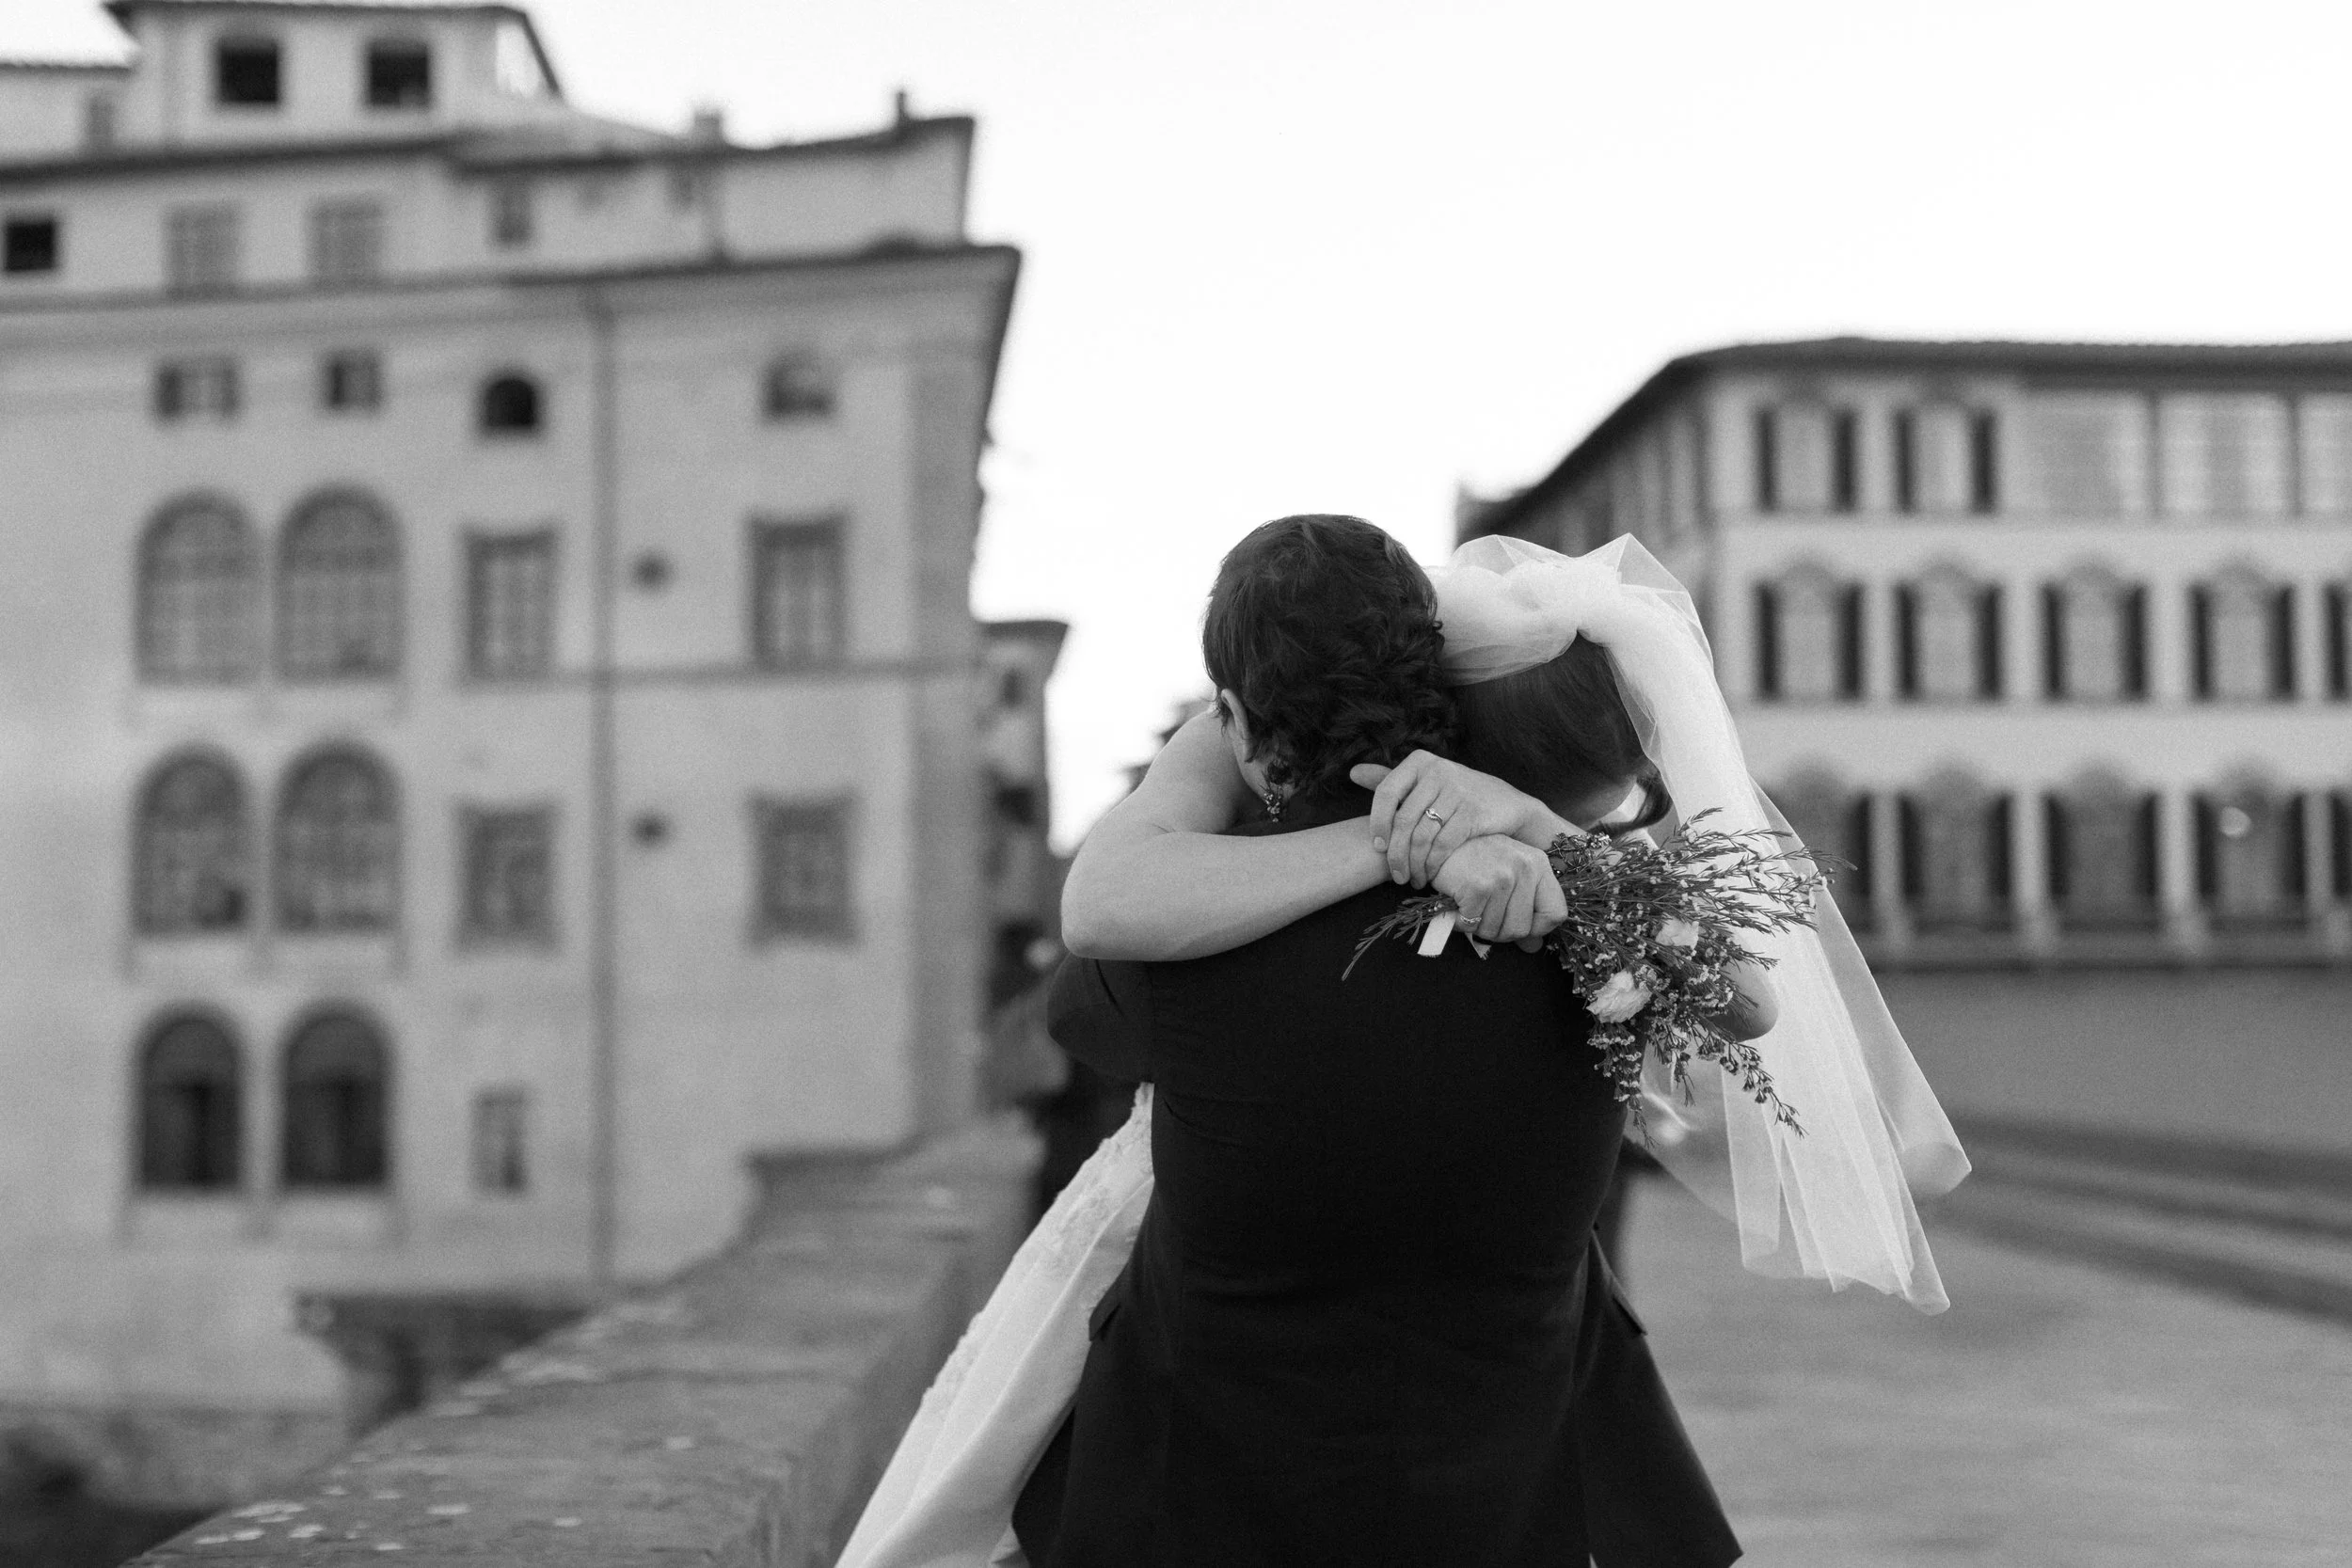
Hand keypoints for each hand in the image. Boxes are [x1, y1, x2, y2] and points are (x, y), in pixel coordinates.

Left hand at [1351, 751, 1542, 886]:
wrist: (1508, 806)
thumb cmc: (1458, 795)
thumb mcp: (1426, 781)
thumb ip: (1390, 778)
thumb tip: (1352, 772)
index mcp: (1420, 761)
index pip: (1386, 793)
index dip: (1377, 823)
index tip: (1377, 847)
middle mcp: (1438, 771)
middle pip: (1403, 820)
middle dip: (1396, 854)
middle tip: (1396, 875)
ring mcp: (1457, 790)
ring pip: (1422, 836)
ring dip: (1414, 864)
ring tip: (1413, 879)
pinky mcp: (1472, 812)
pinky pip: (1442, 844)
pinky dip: (1433, 865)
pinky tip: (1431, 875)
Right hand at [1430, 835, 1567, 944]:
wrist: (1439, 841)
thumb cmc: (1475, 859)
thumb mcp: (1508, 875)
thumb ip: (1525, 910)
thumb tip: (1534, 947)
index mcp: (1538, 864)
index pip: (1556, 913)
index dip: (1538, 929)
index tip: (1519, 924)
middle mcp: (1525, 868)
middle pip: (1522, 929)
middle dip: (1499, 932)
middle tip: (1484, 915)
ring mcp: (1502, 877)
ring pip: (1495, 930)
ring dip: (1476, 926)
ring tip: (1468, 904)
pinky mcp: (1478, 887)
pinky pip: (1472, 924)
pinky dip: (1459, 921)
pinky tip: (1456, 904)